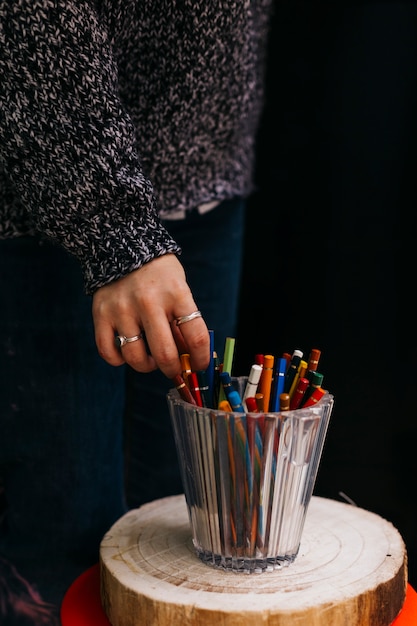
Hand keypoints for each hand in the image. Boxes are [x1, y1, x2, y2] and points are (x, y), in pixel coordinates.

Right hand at [92, 254, 210, 378]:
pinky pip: (108, 352)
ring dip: (146, 366)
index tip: (200, 366)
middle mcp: (149, 301)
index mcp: (176, 293)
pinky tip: (128, 351)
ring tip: (150, 359)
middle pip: (165, 354)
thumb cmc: (158, 272)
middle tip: (174, 371)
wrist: (121, 244)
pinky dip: (119, 360)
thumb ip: (182, 321)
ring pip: (135, 357)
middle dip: (173, 371)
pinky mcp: (101, 314)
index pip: (196, 336)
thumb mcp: (179, 288)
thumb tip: (189, 356)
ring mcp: (122, 309)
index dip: (201, 359)